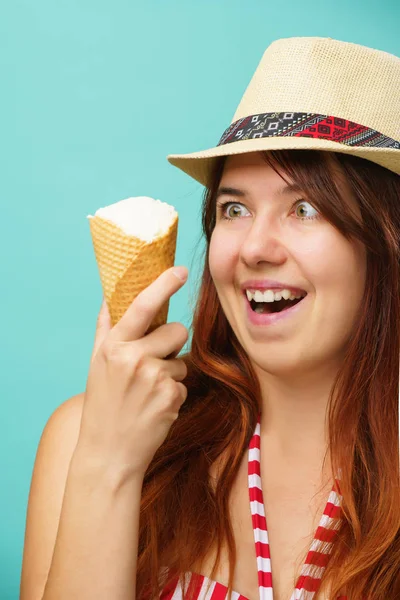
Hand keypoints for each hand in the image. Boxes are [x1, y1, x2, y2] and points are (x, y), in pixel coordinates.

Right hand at [77, 266, 188, 480]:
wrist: (108, 453)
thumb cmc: (102, 404)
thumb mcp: (96, 363)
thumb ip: (106, 328)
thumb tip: (109, 295)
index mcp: (114, 346)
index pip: (142, 305)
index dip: (164, 284)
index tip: (181, 270)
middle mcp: (134, 358)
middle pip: (177, 330)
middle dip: (171, 342)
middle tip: (152, 362)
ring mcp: (155, 378)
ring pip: (183, 359)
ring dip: (172, 372)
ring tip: (148, 391)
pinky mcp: (172, 397)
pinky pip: (184, 383)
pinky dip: (174, 393)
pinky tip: (155, 407)